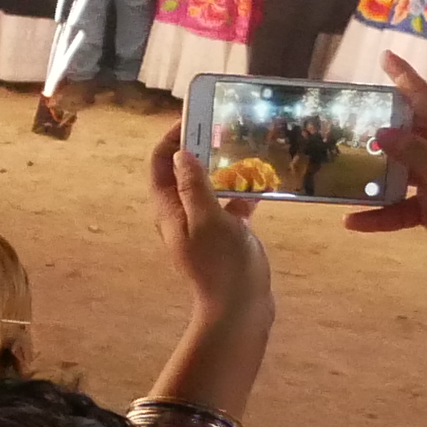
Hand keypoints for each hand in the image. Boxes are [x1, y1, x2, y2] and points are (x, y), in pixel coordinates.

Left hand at [148, 119, 270, 323]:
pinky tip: (265, 181)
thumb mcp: (207, 220)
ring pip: (210, 186)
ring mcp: (204, 225)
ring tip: (246, 146)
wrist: (240, 309)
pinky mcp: (226, 235)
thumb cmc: (221, 265)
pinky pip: (231, 204)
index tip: (194, 117)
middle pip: (184, 171)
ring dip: (225, 167)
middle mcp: (181, 214)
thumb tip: (181, 154)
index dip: (172, 138)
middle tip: (226, 127)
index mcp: (168, 209)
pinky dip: (244, 191)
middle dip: (201, 147)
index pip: (160, 164)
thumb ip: (194, 187)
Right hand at [343, 49, 426, 282]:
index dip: (405, 78)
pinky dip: (380, 213)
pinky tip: (353, 221)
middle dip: (381, 129)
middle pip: (410, 131)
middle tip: (348, 118)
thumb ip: (413, 152)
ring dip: (375, 174)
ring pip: (401, 168)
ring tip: (342, 168)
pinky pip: (399, 204)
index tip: (385, 56)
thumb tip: (382, 131)